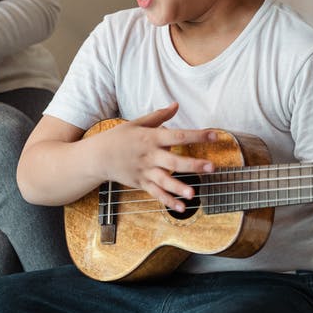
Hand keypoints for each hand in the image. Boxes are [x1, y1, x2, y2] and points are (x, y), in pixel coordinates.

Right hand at [95, 103, 217, 213]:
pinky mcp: (140, 183)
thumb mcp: (137, 123)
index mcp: (150, 138)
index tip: (215, 136)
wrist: (97, 156)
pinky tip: (182, 208)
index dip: (197, 136)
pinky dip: (168, 201)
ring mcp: (144, 171)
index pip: (177, 136)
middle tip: (211, 167)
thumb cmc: (119, 137)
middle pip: (173, 161)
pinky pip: (156, 194)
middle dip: (193, 165)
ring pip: (164, 181)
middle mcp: (149, 156)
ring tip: (194, 194)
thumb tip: (176, 105)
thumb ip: (159, 116)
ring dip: (179, 187)